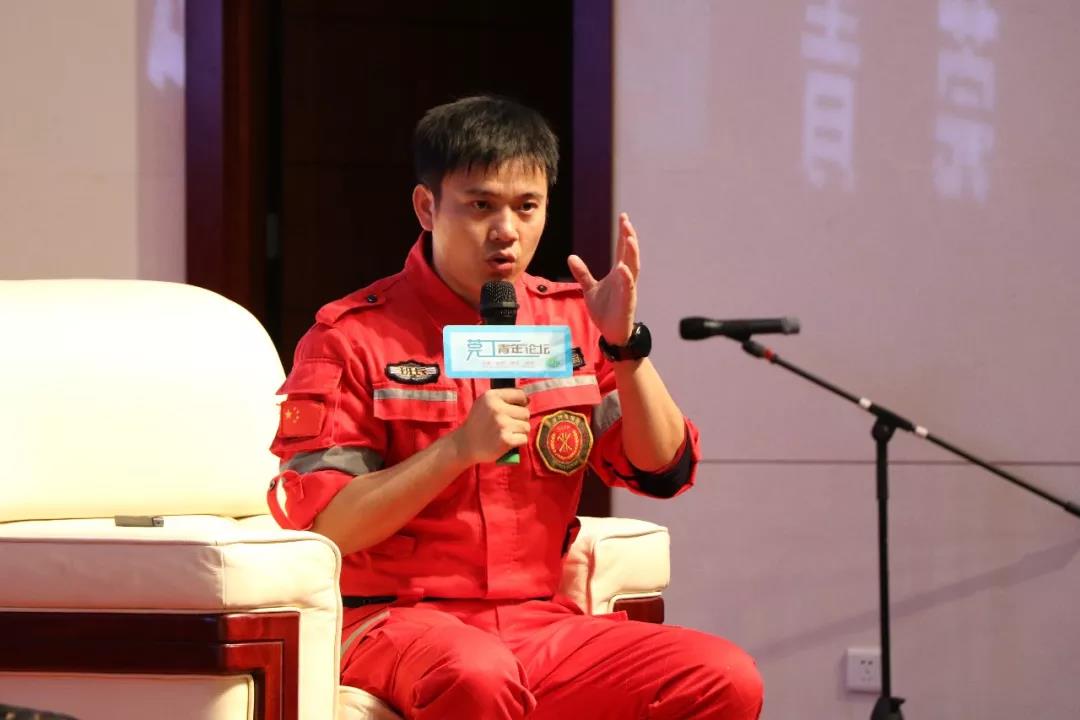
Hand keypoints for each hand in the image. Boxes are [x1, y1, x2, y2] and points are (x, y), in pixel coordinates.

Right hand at [451, 389, 529, 464]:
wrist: (466, 444)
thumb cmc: (478, 422)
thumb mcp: (485, 403)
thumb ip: (503, 397)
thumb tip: (528, 400)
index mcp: (492, 396)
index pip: (520, 395)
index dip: (522, 403)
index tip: (516, 409)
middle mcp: (497, 409)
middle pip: (525, 412)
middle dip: (520, 419)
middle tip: (508, 424)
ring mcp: (502, 425)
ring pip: (526, 426)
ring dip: (520, 431)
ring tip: (507, 432)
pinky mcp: (506, 440)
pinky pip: (524, 438)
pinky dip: (518, 441)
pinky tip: (507, 441)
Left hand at [567, 212, 638, 344]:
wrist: (611, 333)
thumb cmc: (605, 311)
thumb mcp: (589, 289)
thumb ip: (582, 273)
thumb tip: (571, 257)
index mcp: (618, 273)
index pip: (622, 249)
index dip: (623, 234)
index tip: (623, 217)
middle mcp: (625, 278)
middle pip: (630, 254)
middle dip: (629, 238)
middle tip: (626, 222)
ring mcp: (628, 289)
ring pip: (633, 268)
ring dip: (632, 253)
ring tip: (630, 238)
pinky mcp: (628, 302)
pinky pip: (628, 288)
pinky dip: (627, 278)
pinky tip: (623, 268)